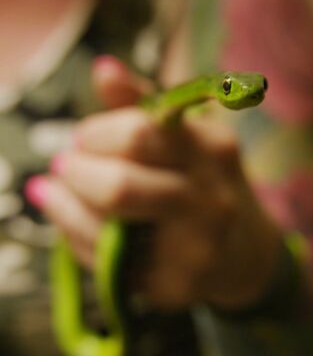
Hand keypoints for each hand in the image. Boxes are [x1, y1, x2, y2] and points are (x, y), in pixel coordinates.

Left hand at [26, 56, 281, 310]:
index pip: (137, 132)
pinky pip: (104, 263)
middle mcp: (209, 200)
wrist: (245, 253)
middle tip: (65, 165)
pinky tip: (70, 219)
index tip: (82, 138)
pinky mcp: (174, 288)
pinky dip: (74, 236)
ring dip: (63, 205)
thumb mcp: (188, 137)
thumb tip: (102, 67)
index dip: (94, 134)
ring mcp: (194, 250)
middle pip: (117, 185)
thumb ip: (143, 103)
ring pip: (104, 229)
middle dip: (75, 171)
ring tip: (55, 190)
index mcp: (211, 150)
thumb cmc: (206, 183)